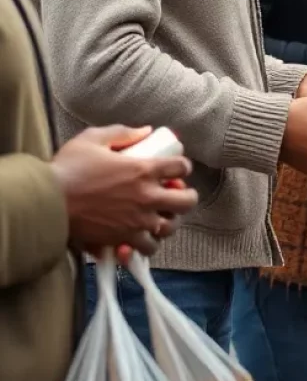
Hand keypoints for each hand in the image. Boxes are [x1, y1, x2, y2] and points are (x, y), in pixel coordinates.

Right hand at [51, 126, 197, 256]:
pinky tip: (139, 238)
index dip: (183, 166)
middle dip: (186, 197)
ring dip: (168, 222)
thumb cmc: (67, 168)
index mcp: (144, 169)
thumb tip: (146, 131)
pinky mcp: (121, 240)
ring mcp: (136, 221)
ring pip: (169, 228)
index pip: (182, 167)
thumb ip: (122, 133)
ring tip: (159, 217)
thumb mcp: (93, 139)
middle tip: (175, 195)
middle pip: (187, 201)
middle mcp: (146, 197)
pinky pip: (145, 249)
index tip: (176, 169)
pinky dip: (146, 245)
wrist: (45, 202)